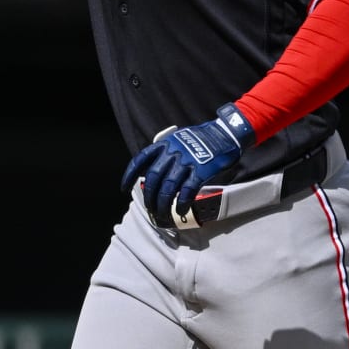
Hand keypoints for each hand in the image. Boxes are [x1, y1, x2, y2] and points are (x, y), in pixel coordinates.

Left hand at [123, 104, 253, 225]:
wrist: (225, 134)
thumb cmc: (203, 138)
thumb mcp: (178, 138)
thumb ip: (166, 151)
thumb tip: (157, 169)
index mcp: (164, 144)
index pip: (140, 160)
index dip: (130, 175)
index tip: (123, 188)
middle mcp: (172, 153)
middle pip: (153, 179)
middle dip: (149, 197)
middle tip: (151, 208)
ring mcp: (186, 162)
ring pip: (168, 188)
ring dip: (163, 204)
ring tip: (162, 214)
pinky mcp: (201, 171)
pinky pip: (187, 191)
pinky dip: (181, 203)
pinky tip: (179, 210)